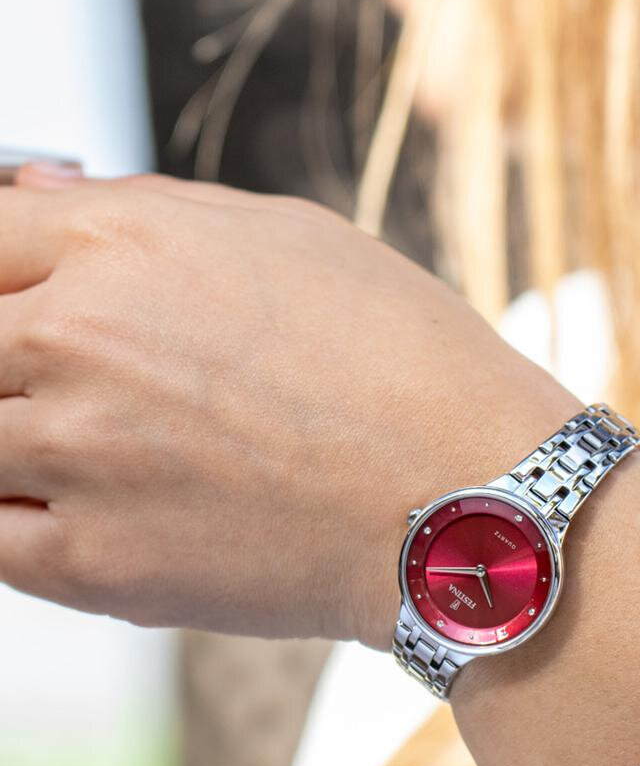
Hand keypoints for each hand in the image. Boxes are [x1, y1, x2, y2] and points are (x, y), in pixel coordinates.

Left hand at [0, 170, 574, 648]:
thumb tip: (36, 199)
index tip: (29, 303)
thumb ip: (145, 211)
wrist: (467, 498)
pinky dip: (17, 518)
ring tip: (99, 453)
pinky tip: (83, 511)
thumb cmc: (402, 359)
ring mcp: (77, 456)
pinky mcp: (93, 566)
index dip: (3, 275)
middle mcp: (79, 340)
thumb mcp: (290, 236)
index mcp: (123, 246)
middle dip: (12, 360)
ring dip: (15, 442)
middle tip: (77, 391)